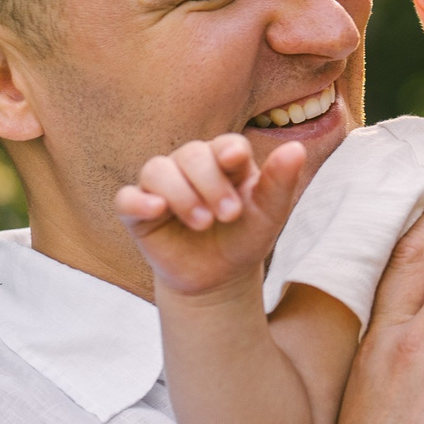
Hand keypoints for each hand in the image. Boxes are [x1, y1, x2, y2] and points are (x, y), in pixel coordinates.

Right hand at [114, 134, 303, 299]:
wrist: (219, 279)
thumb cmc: (245, 238)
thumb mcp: (268, 215)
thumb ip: (280, 183)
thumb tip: (296, 149)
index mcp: (224, 161)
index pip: (224, 144)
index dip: (228, 150)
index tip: (235, 160)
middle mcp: (189, 166)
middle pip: (191, 154)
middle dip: (210, 182)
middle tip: (228, 215)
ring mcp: (161, 187)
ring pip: (157, 169)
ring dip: (181, 193)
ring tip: (203, 222)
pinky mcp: (138, 213)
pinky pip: (126, 198)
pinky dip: (138, 201)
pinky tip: (155, 210)